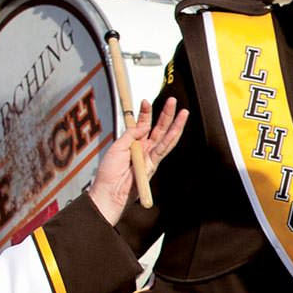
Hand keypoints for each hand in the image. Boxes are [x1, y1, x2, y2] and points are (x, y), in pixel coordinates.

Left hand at [88, 96, 187, 222]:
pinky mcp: (153, 165)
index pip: (143, 124)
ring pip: (166, 138)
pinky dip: (170, 139)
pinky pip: (163, 150)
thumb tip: (143, 125)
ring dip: (175, 125)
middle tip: (173, 100)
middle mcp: (145, 149)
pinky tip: (176, 129)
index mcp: (134, 143)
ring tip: (183, 112)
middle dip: (166, 114)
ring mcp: (150, 157)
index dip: (145, 113)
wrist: (109, 192)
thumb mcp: (117, 148)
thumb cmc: (109, 173)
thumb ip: (130, 135)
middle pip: (159, 129)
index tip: (145, 100)